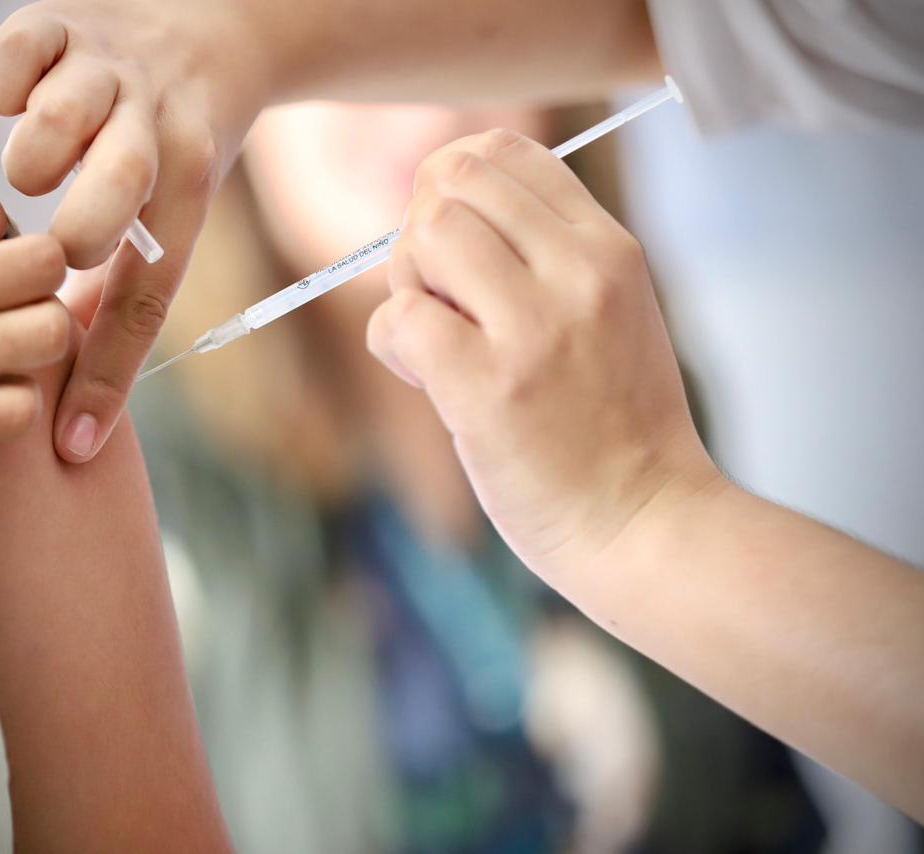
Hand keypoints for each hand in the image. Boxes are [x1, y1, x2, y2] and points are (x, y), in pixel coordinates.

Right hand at [0, 0, 267, 460]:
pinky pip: (20, 51)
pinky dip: (2, 81)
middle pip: (122, 185)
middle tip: (62, 248)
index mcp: (182, 191)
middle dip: (84, 227)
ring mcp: (108, 73)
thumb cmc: (173, 149)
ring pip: (66, 116)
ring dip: (38, 154)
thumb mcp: (170, 217)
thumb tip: (78, 384)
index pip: (147, 296)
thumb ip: (121, 291)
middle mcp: (150, 130)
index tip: (74, 441)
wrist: (212, 35)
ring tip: (31, 173)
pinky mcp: (64, 24)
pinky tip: (3, 102)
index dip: (110, 374)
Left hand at [366, 130, 720, 574]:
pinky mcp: (487, 388)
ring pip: (423, 239)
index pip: (505, 152)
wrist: (647, 522)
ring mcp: (534, 329)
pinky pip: (398, 318)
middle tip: (444, 299)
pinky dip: (393, 345)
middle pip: (452, 184)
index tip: (453, 243)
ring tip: (440, 343)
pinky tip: (426, 380)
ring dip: (408, 287)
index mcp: (609, 248)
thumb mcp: (611, 311)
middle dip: (423, 233)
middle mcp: (577, 273)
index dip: (452, 185)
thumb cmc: (616, 424)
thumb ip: (543, 254)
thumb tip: (436, 208)